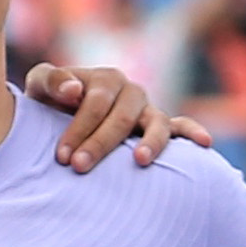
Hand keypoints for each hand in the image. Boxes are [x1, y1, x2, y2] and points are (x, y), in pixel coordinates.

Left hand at [25, 63, 214, 168]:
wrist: (58, 119)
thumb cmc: (49, 104)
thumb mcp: (40, 87)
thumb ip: (52, 81)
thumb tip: (74, 91)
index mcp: (105, 79)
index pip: (96, 103)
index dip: (78, 128)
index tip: (62, 156)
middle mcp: (131, 92)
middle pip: (123, 116)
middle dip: (101, 142)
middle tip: (79, 167)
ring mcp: (148, 110)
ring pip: (156, 122)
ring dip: (151, 141)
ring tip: (140, 161)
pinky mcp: (161, 128)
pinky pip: (181, 127)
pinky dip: (193, 132)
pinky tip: (204, 143)